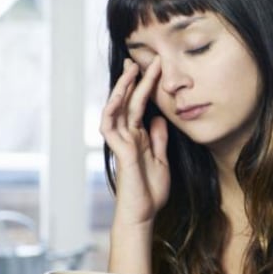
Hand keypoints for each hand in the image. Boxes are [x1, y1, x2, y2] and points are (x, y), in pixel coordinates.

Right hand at [100, 57, 170, 225]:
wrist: (143, 214)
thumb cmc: (150, 191)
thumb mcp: (161, 160)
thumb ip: (158, 139)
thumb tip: (159, 119)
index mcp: (138, 137)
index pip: (139, 106)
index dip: (145, 87)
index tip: (152, 67)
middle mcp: (127, 137)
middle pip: (127, 102)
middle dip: (133, 80)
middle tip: (139, 58)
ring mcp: (122, 143)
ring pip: (117, 109)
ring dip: (122, 89)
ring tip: (131, 69)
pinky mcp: (120, 152)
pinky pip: (111, 127)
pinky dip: (113, 110)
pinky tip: (118, 96)